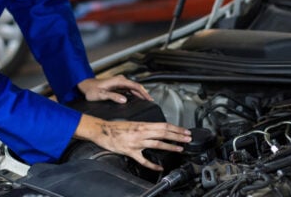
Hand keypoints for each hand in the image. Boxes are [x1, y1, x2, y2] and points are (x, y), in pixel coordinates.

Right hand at [75, 114, 191, 170]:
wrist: (103, 131)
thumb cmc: (117, 127)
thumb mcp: (134, 122)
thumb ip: (146, 126)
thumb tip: (158, 128)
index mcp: (143, 124)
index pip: (164, 125)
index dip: (176, 128)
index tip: (185, 131)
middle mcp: (142, 132)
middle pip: (164, 133)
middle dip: (178, 136)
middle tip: (188, 138)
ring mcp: (137, 143)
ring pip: (157, 144)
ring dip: (170, 146)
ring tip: (180, 149)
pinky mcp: (131, 151)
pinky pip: (143, 160)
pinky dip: (153, 164)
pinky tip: (160, 167)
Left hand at [77, 75, 152, 103]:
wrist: (86, 86)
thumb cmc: (91, 90)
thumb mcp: (101, 95)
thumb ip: (113, 97)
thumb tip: (124, 100)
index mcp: (118, 81)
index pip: (135, 86)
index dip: (143, 92)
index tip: (149, 98)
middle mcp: (120, 80)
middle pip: (136, 86)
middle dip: (144, 93)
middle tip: (150, 101)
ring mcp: (120, 83)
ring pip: (133, 88)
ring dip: (140, 94)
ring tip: (146, 101)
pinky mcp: (118, 86)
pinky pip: (129, 90)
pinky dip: (135, 94)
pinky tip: (137, 99)